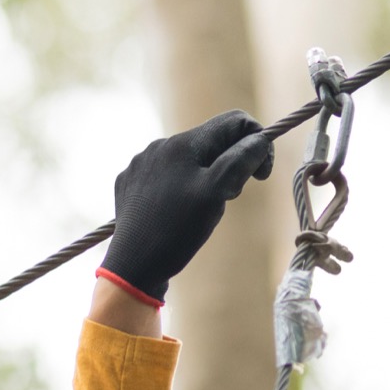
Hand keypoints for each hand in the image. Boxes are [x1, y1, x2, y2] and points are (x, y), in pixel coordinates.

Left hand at [96, 110, 273, 304]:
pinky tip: (174, 214)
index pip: (234, 122)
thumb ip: (241, 160)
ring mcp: (141, 165)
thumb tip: (260, 140)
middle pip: (212, 142)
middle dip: (229, 165)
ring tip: (198, 211)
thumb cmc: (177, 230)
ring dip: (205, 178)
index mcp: (182, 143)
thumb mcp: (217, 193)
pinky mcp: (130, 184)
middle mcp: (159, 146)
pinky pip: (165, 177)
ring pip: (189, 160)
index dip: (257, 143)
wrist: (132, 268)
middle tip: (227, 198)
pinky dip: (179, 189)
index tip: (260, 177)